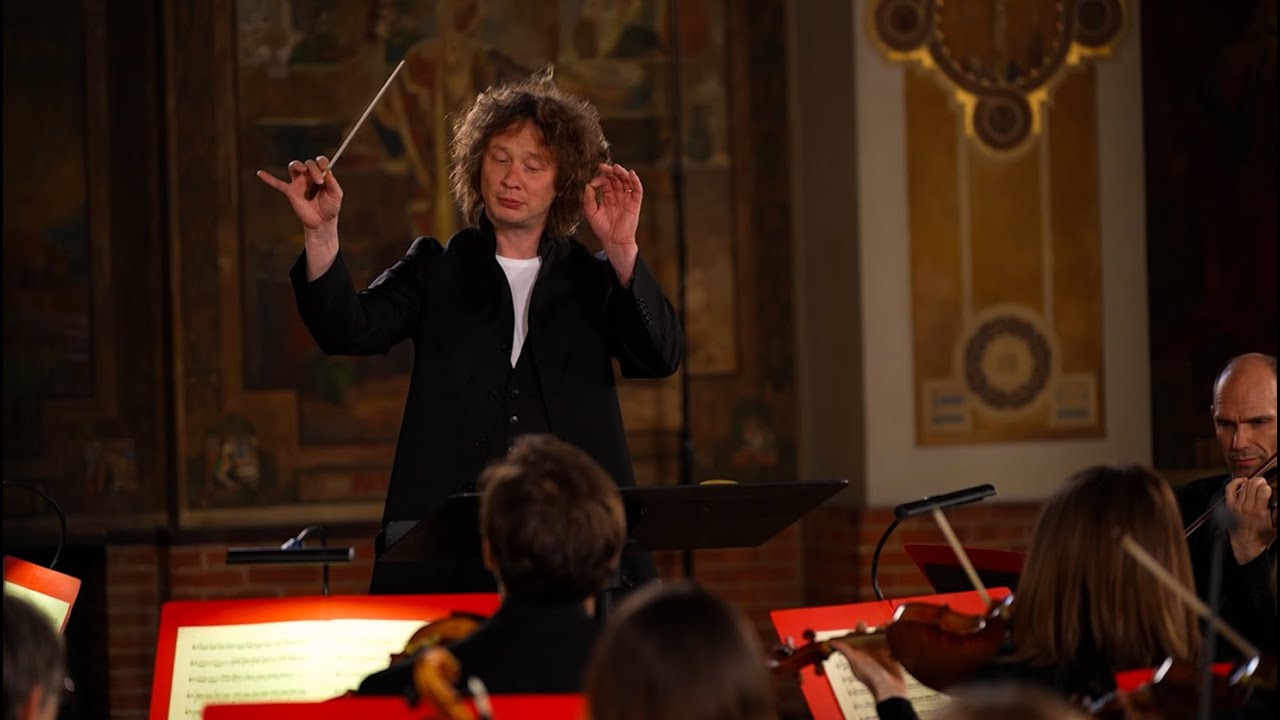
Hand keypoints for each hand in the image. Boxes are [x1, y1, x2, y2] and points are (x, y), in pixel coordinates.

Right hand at [255, 156, 343, 230]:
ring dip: (298, 165)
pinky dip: (269, 178)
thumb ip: (333, 182)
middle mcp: (310, 176)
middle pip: (308, 163)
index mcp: (321, 174)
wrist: (322, 222)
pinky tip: (260, 173)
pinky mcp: (291, 192)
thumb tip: (327, 171)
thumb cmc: (331, 207)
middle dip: (314, 169)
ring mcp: (299, 183)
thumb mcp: (336, 194)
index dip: (322, 163)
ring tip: (302, 170)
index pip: (320, 161)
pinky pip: (277, 184)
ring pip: (294, 166)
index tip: (326, 171)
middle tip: (319, 181)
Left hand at [583, 162, 640, 283]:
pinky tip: (631, 174)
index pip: (605, 182)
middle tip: (604, 166)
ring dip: (622, 173)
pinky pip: (637, 190)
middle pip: (616, 179)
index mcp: (607, 197)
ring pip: (626, 181)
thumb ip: (588, 198)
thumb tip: (588, 184)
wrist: (614, 241)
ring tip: (616, 168)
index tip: (595, 179)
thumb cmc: (603, 229)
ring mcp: (627, 199)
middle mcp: (618, 196)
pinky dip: (635, 181)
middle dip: (611, 171)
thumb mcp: (591, 212)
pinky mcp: (635, 203)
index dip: (600, 178)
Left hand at [829, 623, 907, 701]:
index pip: (854, 639)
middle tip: (875, 626)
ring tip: (885, 628)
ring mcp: (879, 655)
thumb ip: (845, 651)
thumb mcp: (856, 661)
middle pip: (867, 636)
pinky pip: (890, 644)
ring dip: (882, 632)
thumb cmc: (872, 677)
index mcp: (858, 654)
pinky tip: (892, 636)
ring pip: (879, 639)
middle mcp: (868, 654)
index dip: (857, 631)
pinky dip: (891, 638)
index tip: (861, 625)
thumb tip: (832, 643)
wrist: (889, 689)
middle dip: (871, 629)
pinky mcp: (890, 656)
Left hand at [1225, 475, 1276, 563]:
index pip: (1263, 490)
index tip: (1269, 489)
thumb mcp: (1276, 527)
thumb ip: (1277, 513)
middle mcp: (1247, 507)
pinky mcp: (1230, 506)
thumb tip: (1276, 503)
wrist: (1246, 544)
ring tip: (1256, 485)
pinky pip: (1230, 489)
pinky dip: (1236, 482)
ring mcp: (1237, 506)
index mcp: (1260, 512)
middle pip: (1253, 485)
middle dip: (1261, 482)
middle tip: (1264, 485)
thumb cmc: (1261, 536)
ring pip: (1244, 486)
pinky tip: (1243, 481)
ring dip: (1251, 482)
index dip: (1268, 486)